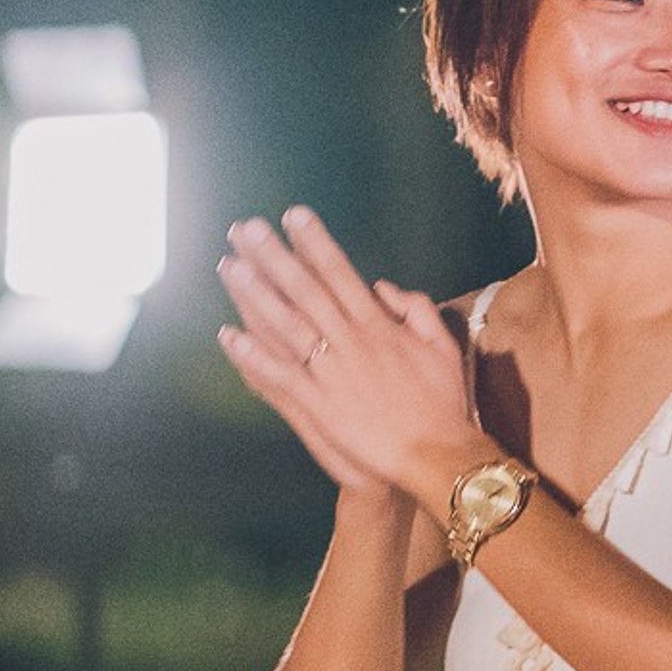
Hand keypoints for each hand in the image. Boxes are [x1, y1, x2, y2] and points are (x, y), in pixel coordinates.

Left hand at [218, 208, 485, 506]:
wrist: (436, 454)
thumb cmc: (443, 401)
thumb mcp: (442, 346)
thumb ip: (416, 310)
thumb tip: (382, 287)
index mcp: (379, 326)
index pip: (341, 273)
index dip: (315, 243)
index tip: (294, 216)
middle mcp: (351, 342)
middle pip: (306, 291)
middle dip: (274, 257)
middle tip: (246, 229)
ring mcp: (332, 373)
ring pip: (287, 326)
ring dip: (256, 295)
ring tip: (230, 267)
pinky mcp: (319, 405)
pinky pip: (279, 375)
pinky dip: (252, 356)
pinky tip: (228, 335)